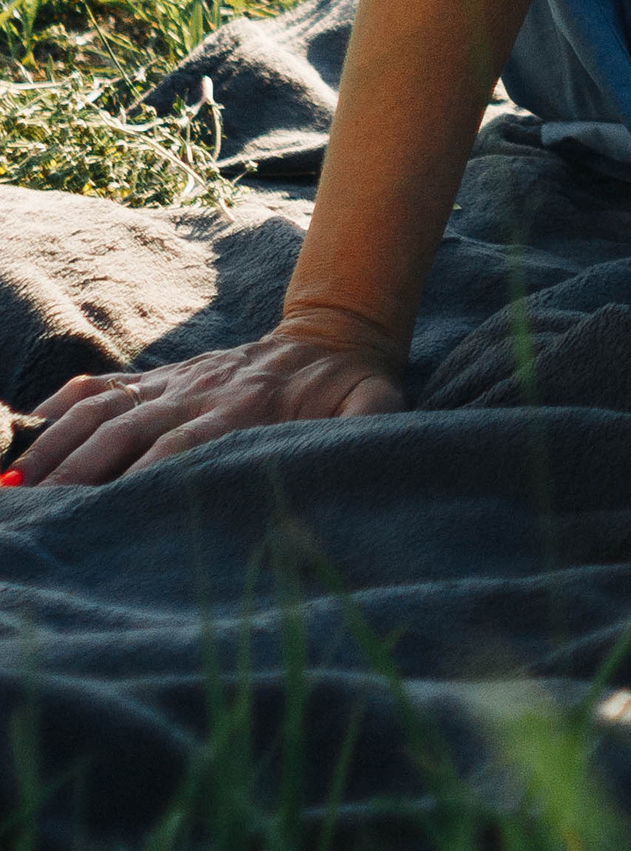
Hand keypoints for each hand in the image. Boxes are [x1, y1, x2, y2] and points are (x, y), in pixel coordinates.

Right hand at [9, 322, 405, 487]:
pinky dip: (59, 409)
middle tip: (36, 517)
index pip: (181, 448)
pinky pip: (99, 388)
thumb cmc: (348, 387)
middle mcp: (198, 393)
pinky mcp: (160, 378)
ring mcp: (173, 383)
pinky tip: (24, 437)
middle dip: (78, 474)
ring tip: (15, 490)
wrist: (331, 334)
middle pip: (126, 434)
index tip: (102, 513)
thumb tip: (374, 445)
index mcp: (244, 409)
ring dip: (55, 448)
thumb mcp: (374, 403)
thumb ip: (373, 423)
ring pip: (102, 412)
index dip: (142, 478)